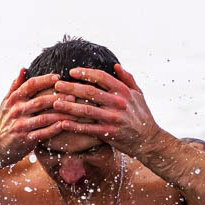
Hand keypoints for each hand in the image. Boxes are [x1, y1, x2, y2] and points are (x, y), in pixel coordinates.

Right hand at [0, 69, 75, 164]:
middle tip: (73, 95)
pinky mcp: (25, 139)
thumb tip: (23, 68)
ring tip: (75, 111)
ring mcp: (21, 126)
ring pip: (45, 117)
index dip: (45, 80)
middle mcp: (16, 111)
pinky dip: (55, 129)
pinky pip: (43, 133)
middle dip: (58, 97)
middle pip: (41, 100)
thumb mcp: (5, 103)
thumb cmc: (3, 122)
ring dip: (61, 114)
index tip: (58, 77)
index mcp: (13, 99)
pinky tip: (65, 125)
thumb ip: (15, 86)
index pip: (31, 85)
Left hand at [51, 64, 165, 157]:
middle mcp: (118, 103)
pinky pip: (89, 129)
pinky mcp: (109, 133)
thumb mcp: (139, 94)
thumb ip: (128, 79)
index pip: (101, 77)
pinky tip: (63, 124)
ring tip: (55, 103)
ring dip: (69, 106)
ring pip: (87, 110)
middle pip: (90, 92)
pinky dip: (75, 126)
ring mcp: (113, 118)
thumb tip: (116, 65)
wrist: (149, 140)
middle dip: (71, 87)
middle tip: (56, 85)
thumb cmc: (142, 115)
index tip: (71, 72)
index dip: (85, 73)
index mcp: (124, 91)